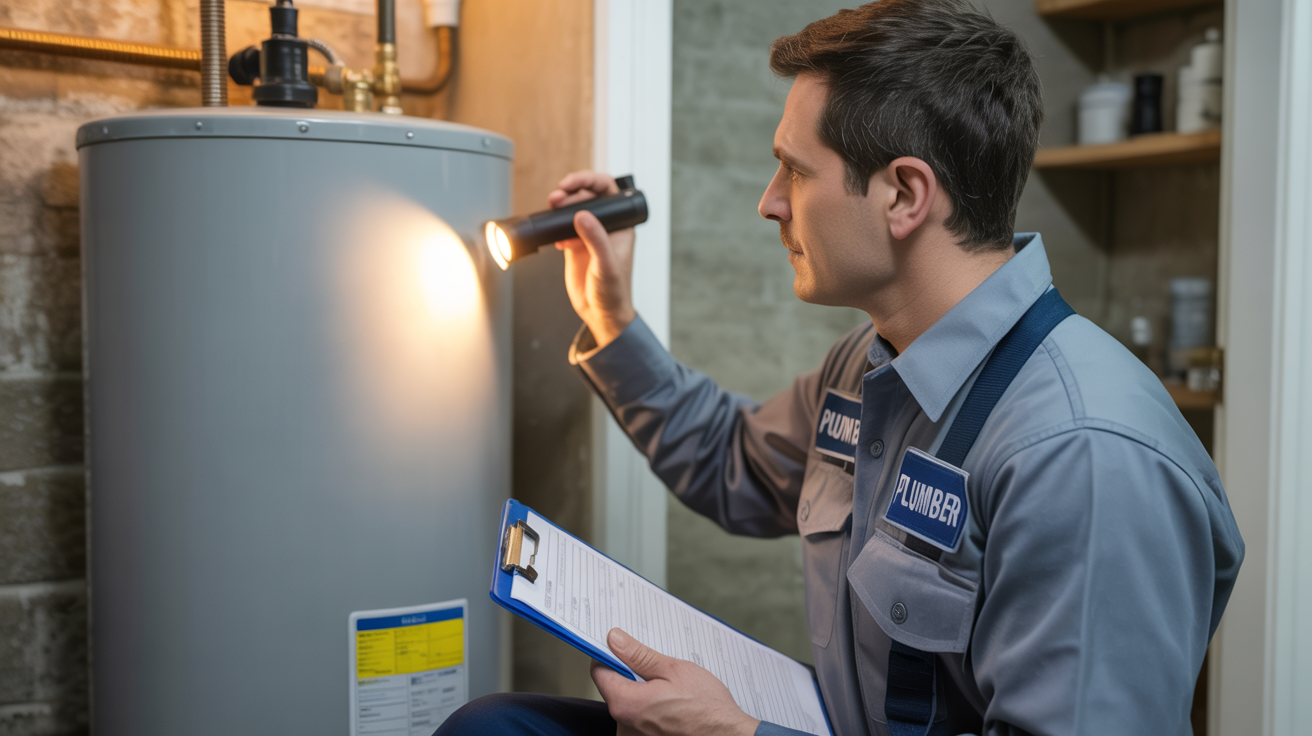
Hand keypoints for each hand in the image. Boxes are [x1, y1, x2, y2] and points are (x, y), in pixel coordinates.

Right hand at [549, 171, 636, 348]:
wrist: (600, 313)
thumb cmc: (614, 292)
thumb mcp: (606, 264)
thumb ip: (596, 239)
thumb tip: (582, 215)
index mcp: (621, 224)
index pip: (607, 191)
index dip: (589, 181)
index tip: (571, 184)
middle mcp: (605, 227)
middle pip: (587, 195)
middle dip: (571, 191)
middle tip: (557, 196)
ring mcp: (588, 235)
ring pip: (573, 209)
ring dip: (561, 205)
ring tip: (552, 205)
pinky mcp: (574, 245)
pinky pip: (562, 226)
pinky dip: (555, 226)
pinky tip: (556, 238)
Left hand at [592, 628, 759, 735]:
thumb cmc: (707, 708)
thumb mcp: (674, 670)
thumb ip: (638, 655)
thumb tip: (614, 640)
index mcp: (626, 704)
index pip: (599, 673)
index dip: (609, 657)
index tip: (622, 650)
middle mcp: (623, 727)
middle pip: (616, 692)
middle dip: (633, 680)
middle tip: (660, 675)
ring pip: (630, 709)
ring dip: (644, 700)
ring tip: (672, 697)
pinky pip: (640, 725)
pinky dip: (652, 716)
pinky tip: (672, 713)